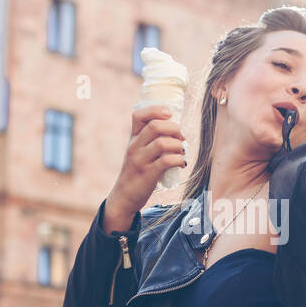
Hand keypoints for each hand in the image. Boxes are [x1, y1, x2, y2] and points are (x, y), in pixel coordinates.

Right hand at [106, 104, 185, 223]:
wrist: (124, 197)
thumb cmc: (136, 172)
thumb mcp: (137, 152)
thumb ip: (150, 140)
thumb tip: (177, 131)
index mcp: (132, 138)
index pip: (139, 115)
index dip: (156, 110)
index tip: (169, 114)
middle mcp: (135, 146)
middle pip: (155, 126)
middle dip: (174, 128)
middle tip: (181, 138)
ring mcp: (140, 160)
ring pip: (163, 143)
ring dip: (178, 145)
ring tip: (181, 152)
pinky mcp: (148, 174)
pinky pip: (167, 161)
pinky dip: (179, 160)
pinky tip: (181, 163)